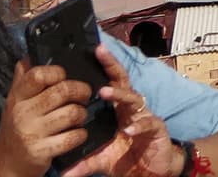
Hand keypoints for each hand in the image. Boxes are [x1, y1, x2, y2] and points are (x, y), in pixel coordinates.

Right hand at [0, 61, 96, 176]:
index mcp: (16, 98)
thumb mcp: (14, 104)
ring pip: (73, 113)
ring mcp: (31, 133)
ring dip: (82, 114)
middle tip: (84, 95)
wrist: (7, 167)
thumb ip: (22, 81)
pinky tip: (77, 134)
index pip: (38, 74)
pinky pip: (74, 136)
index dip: (58, 72)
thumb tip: (28, 56)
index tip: (65, 77)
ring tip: (79, 116)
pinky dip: (81, 134)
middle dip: (81, 91)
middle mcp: (21, 113)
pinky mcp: (41, 152)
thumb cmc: (16, 130)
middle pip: (63, 91)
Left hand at [64, 44, 184, 176]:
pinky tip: (129, 130)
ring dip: (120, 95)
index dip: (103, 68)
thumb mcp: (101, 160)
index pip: (109, 84)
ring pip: (134, 99)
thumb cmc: (127, 159)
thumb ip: (83, 162)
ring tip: (105, 92)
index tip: (89, 54)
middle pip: (122, 82)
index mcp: (117, 111)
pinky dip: (139, 125)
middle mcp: (131, 109)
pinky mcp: (157, 129)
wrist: (151, 172)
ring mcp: (145, 116)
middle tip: (100, 53)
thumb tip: (61, 173)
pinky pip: (148, 123)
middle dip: (112, 66)